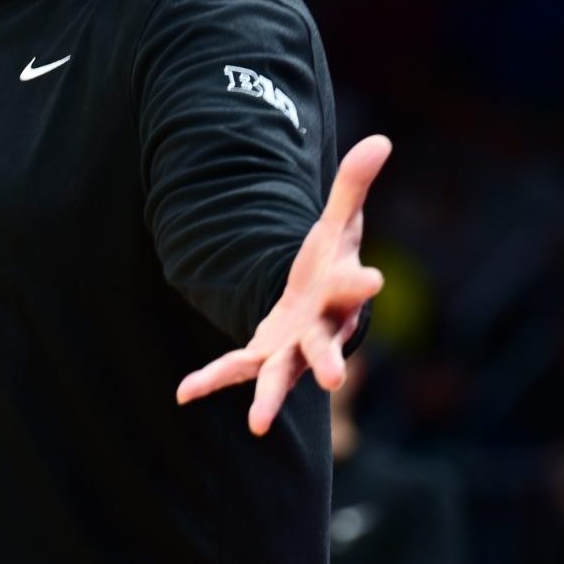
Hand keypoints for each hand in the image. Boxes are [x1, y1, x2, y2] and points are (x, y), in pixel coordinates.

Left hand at [175, 135, 390, 434]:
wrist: (321, 301)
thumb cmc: (334, 262)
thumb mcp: (340, 220)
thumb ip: (353, 184)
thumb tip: (381, 139)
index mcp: (341, 292)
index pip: (355, 284)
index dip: (362, 281)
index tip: (374, 278)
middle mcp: (320, 329)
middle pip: (325, 347)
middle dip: (328, 361)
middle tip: (334, 379)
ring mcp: (291, 348)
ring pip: (280, 375)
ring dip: (268, 397)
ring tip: (257, 424)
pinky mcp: (262, 354)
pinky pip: (235, 368)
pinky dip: (210, 380)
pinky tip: (182, 393)